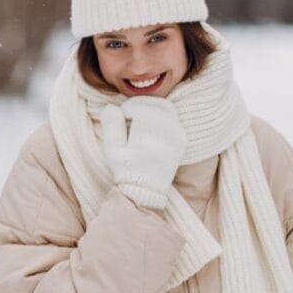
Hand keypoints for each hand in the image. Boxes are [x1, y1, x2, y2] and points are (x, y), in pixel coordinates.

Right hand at [100, 96, 186, 210]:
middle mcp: (168, 129)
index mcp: (150, 130)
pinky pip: (173, 118)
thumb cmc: (127, 170)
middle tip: (129, 115)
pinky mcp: (182, 139)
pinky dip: (161, 117)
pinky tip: (150, 129)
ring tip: (139, 120)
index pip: (139, 105)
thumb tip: (110, 106)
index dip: (126, 108)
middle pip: (154, 103)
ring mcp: (178, 134)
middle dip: (140, 104)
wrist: (147, 189)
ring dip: (151, 108)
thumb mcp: (113, 149)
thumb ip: (111, 126)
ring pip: (166, 108)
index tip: (120, 119)